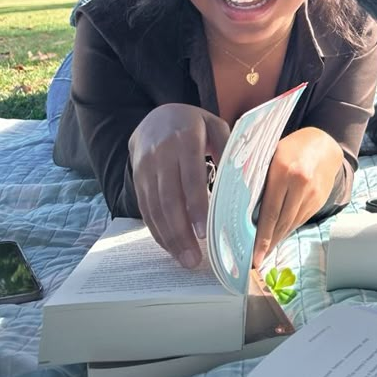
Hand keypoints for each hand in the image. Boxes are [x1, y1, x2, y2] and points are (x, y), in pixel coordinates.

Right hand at [128, 103, 229, 267]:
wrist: (157, 117)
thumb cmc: (195, 125)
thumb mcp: (215, 126)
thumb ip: (227, 149)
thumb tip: (239, 180)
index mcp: (185, 138)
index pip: (191, 176)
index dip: (196, 205)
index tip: (204, 232)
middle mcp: (161, 154)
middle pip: (169, 198)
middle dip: (180, 232)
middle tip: (194, 259)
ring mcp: (145, 167)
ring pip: (154, 208)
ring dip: (168, 237)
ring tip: (184, 259)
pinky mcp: (137, 179)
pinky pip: (145, 209)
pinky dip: (157, 230)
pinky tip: (169, 246)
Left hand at [253, 127, 342, 266]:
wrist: (324, 144)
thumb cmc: (291, 148)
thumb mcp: (272, 155)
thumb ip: (260, 177)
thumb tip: (243, 206)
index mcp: (283, 170)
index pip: (270, 210)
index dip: (262, 236)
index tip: (255, 255)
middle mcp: (300, 183)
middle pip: (282, 222)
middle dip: (269, 243)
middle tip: (257, 259)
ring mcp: (312, 193)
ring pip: (292, 223)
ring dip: (278, 238)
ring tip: (265, 250)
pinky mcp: (319, 200)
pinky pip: (301, 219)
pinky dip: (289, 229)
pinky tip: (280, 234)